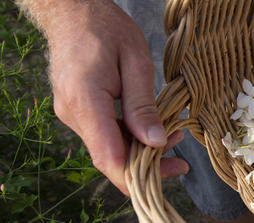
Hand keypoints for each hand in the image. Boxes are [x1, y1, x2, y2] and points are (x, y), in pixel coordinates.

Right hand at [38, 0, 187, 193]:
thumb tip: (155, 142)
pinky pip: (105, 136)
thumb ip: (142, 105)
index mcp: (84, 101)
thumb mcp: (135, 61)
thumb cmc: (106, 28)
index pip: (109, 157)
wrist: (73, 11)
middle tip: (181, 163)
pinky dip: (130, 138)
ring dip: (141, 151)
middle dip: (147, 167)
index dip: (139, 176)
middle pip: (111, 159)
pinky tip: (154, 130)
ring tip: (175, 137)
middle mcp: (73, 114)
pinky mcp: (77, 113)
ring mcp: (72, 115)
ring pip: (109, 149)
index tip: (171, 172)